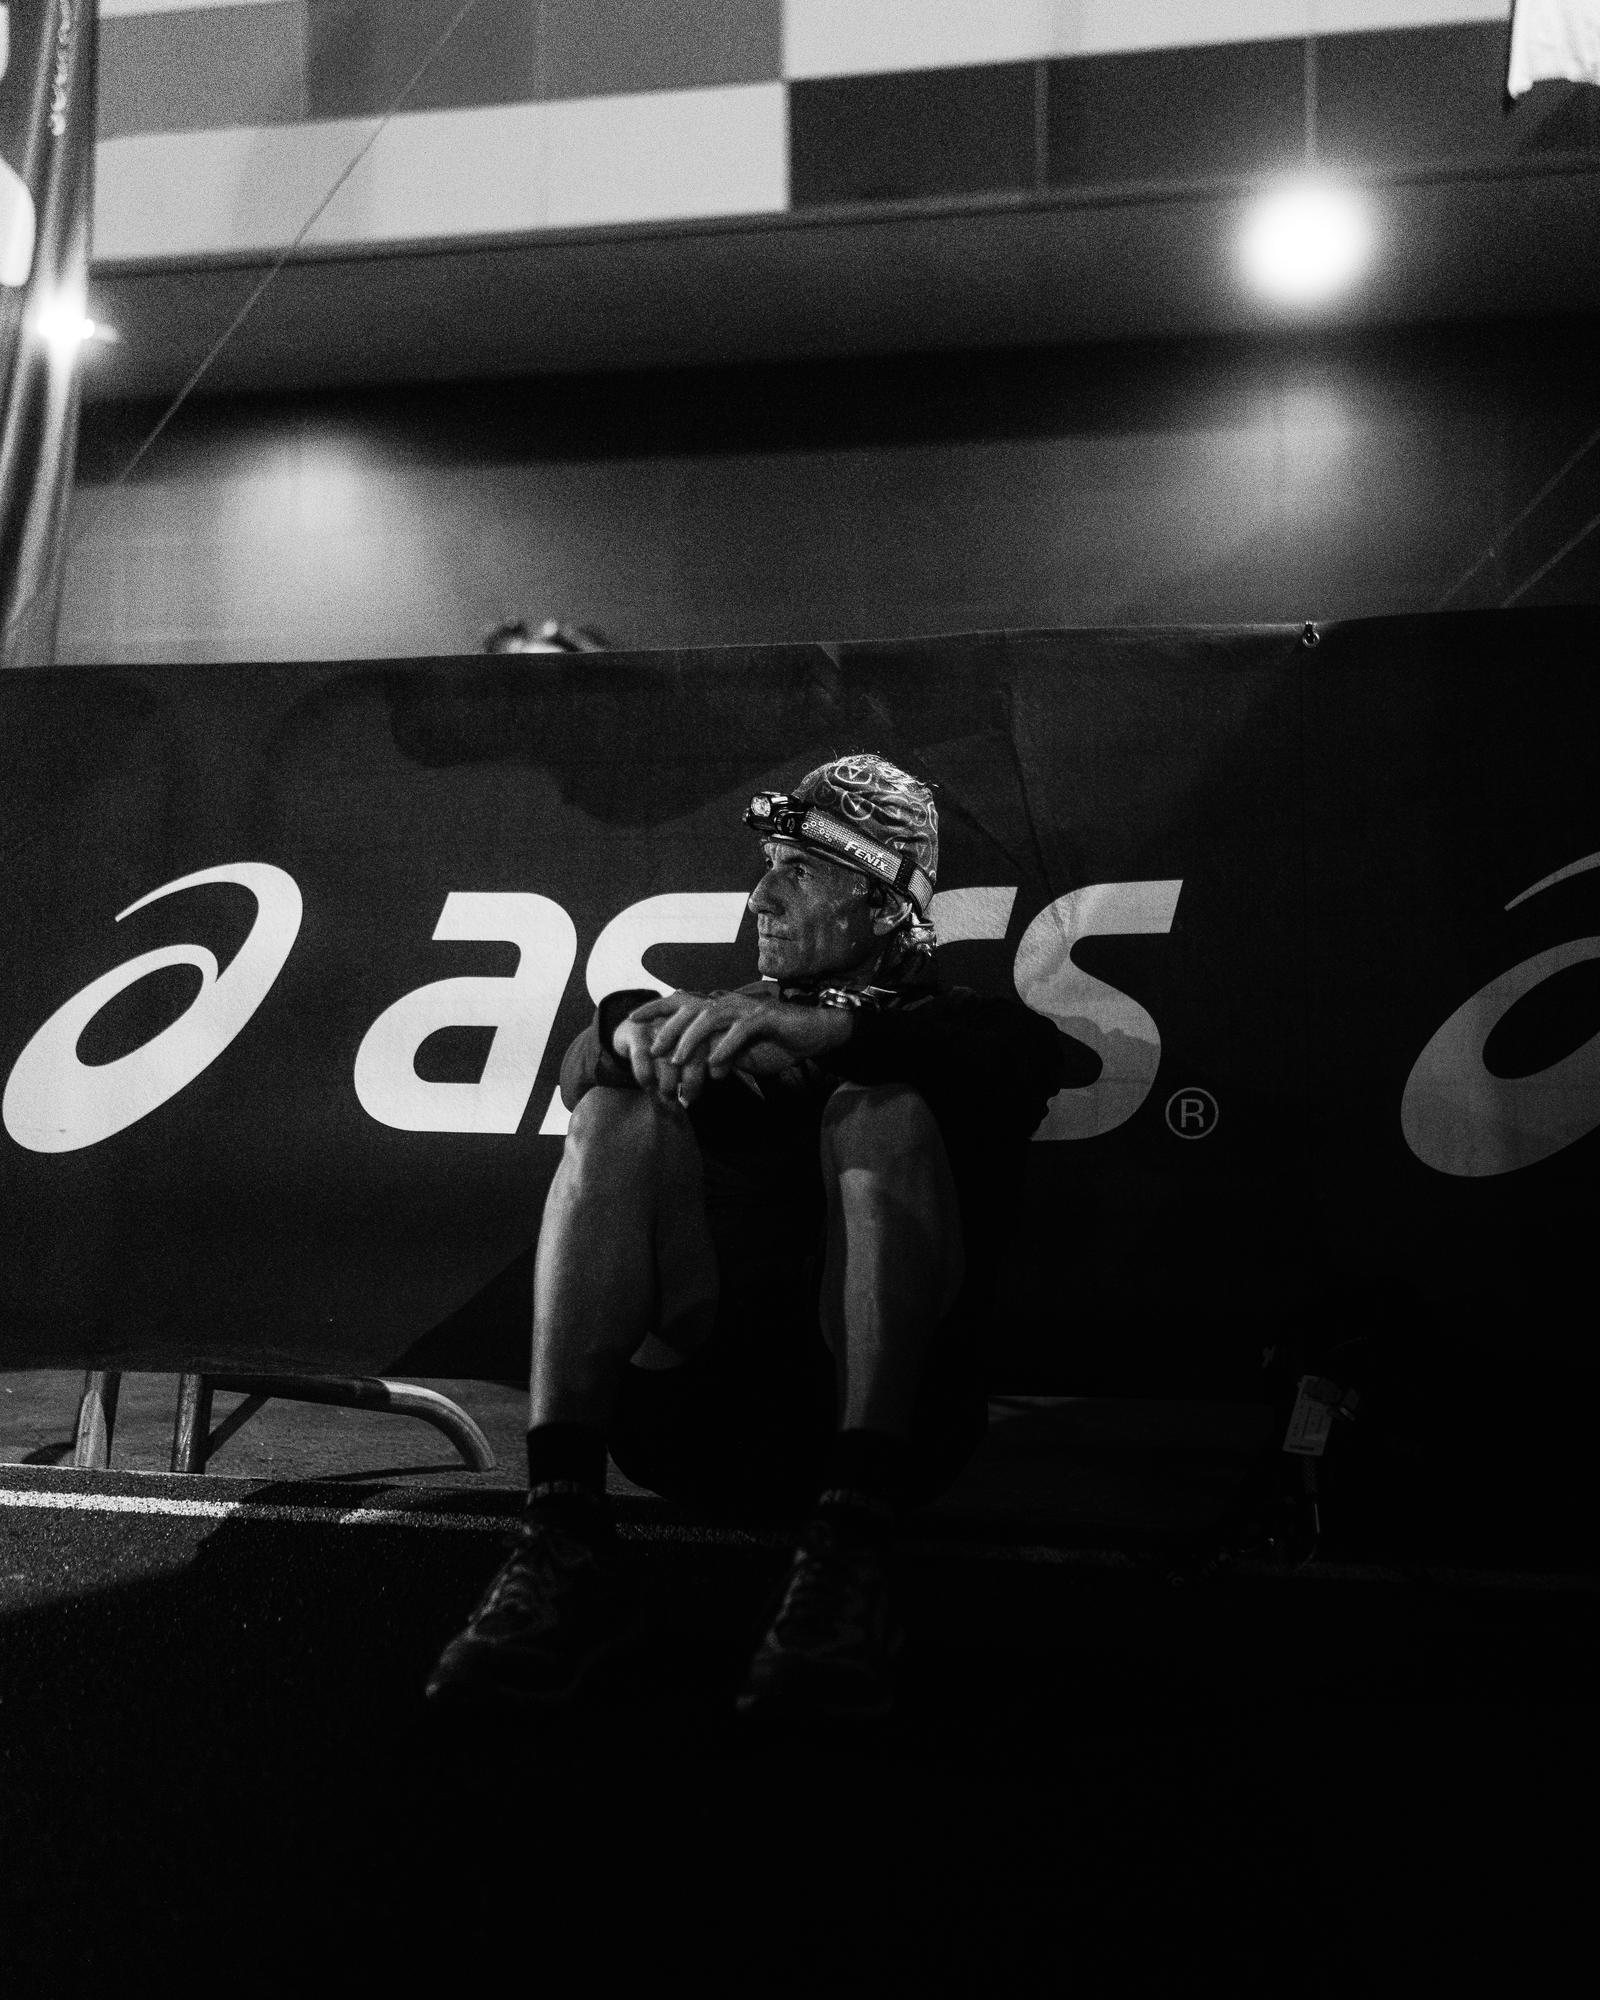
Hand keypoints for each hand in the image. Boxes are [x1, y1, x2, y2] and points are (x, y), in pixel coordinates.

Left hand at [620, 990, 852, 1104]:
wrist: (812, 1034)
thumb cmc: (774, 1042)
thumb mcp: (739, 1054)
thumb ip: (716, 1058)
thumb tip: (695, 1075)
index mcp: (719, 1008)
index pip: (680, 1001)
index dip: (655, 1007)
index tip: (630, 1019)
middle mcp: (728, 1003)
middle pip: (689, 1007)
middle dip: (667, 1027)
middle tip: (652, 1050)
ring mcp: (746, 1008)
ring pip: (710, 1017)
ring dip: (691, 1038)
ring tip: (678, 1060)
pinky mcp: (765, 1017)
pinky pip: (740, 1030)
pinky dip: (726, 1048)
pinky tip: (716, 1066)